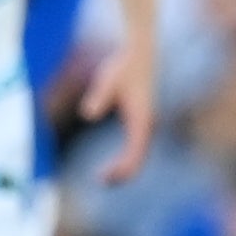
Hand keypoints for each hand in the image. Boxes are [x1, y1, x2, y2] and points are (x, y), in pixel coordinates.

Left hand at [80, 35, 159, 183]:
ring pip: (140, 154)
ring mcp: (146, 124)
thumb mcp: (107, 80)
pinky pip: (137, 147)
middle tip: (102, 182)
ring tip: (105, 178)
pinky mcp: (142, 121)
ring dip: (125, 168)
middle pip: (139, 159)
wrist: (139, 54)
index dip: (121, 169)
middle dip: (123, 174)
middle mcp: (147, 124)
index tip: (103, 177)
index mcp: (141, 119)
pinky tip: (113, 165)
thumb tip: (87, 113)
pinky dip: (127, 159)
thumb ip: (98, 97)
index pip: (135, 153)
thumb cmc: (121, 67)